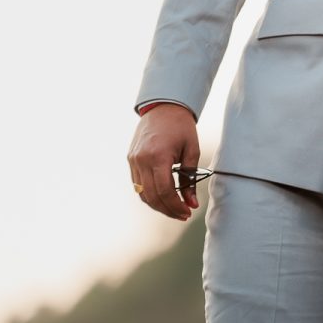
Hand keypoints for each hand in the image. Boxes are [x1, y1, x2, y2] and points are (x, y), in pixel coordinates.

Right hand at [127, 104, 200, 220]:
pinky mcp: (130, 159)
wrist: (163, 107)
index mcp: (158, 156)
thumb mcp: (191, 151)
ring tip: (174, 209)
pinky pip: (137, 184)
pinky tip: (163, 197)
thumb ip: (190, 178)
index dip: (176, 206)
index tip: (187, 213)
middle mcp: (141, 160)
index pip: (165, 191)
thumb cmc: (182, 127)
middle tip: (183, 215)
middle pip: (152, 196)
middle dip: (167, 209)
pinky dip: (149, 193)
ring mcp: (133, 160)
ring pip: (142, 193)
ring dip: (157, 204)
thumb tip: (192, 204)